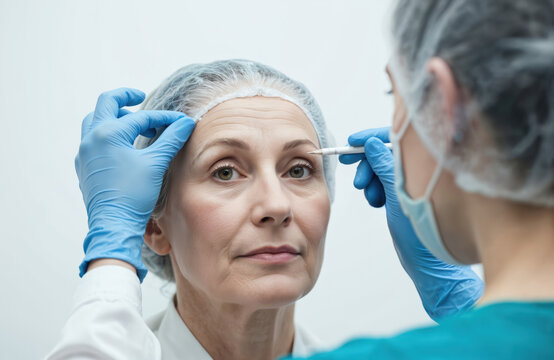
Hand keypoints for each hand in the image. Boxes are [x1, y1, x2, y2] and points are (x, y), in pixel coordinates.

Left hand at [75, 87, 195, 281]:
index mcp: (108, 133)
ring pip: (95, 121)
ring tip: (131, 121)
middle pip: (106, 104)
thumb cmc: (134, 194)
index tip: (179, 121)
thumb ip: (171, 139)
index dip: (163, 118)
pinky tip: (121, 145)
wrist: (113, 225)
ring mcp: (84, 153)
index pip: (141, 117)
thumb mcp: (156, 163)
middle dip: (125, 98)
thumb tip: (186, 122)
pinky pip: (92, 140)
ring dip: (113, 116)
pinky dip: (106, 134)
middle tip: (140, 97)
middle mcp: (91, 138)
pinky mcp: (84, 166)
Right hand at [339, 127, 482, 320]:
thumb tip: (372, 143)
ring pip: (382, 168)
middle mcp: (418, 169)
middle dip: (368, 165)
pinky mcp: (405, 194)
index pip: (395, 137)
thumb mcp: (398, 194)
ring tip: (372, 199)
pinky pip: (384, 182)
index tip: (352, 142)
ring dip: (371, 180)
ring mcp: (412, 181)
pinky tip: (377, 203)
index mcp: (424, 163)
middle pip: (385, 152)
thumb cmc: (420, 232)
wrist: (427, 263)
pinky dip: (376, 190)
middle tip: (358, 182)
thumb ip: (385, 165)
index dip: (371, 137)